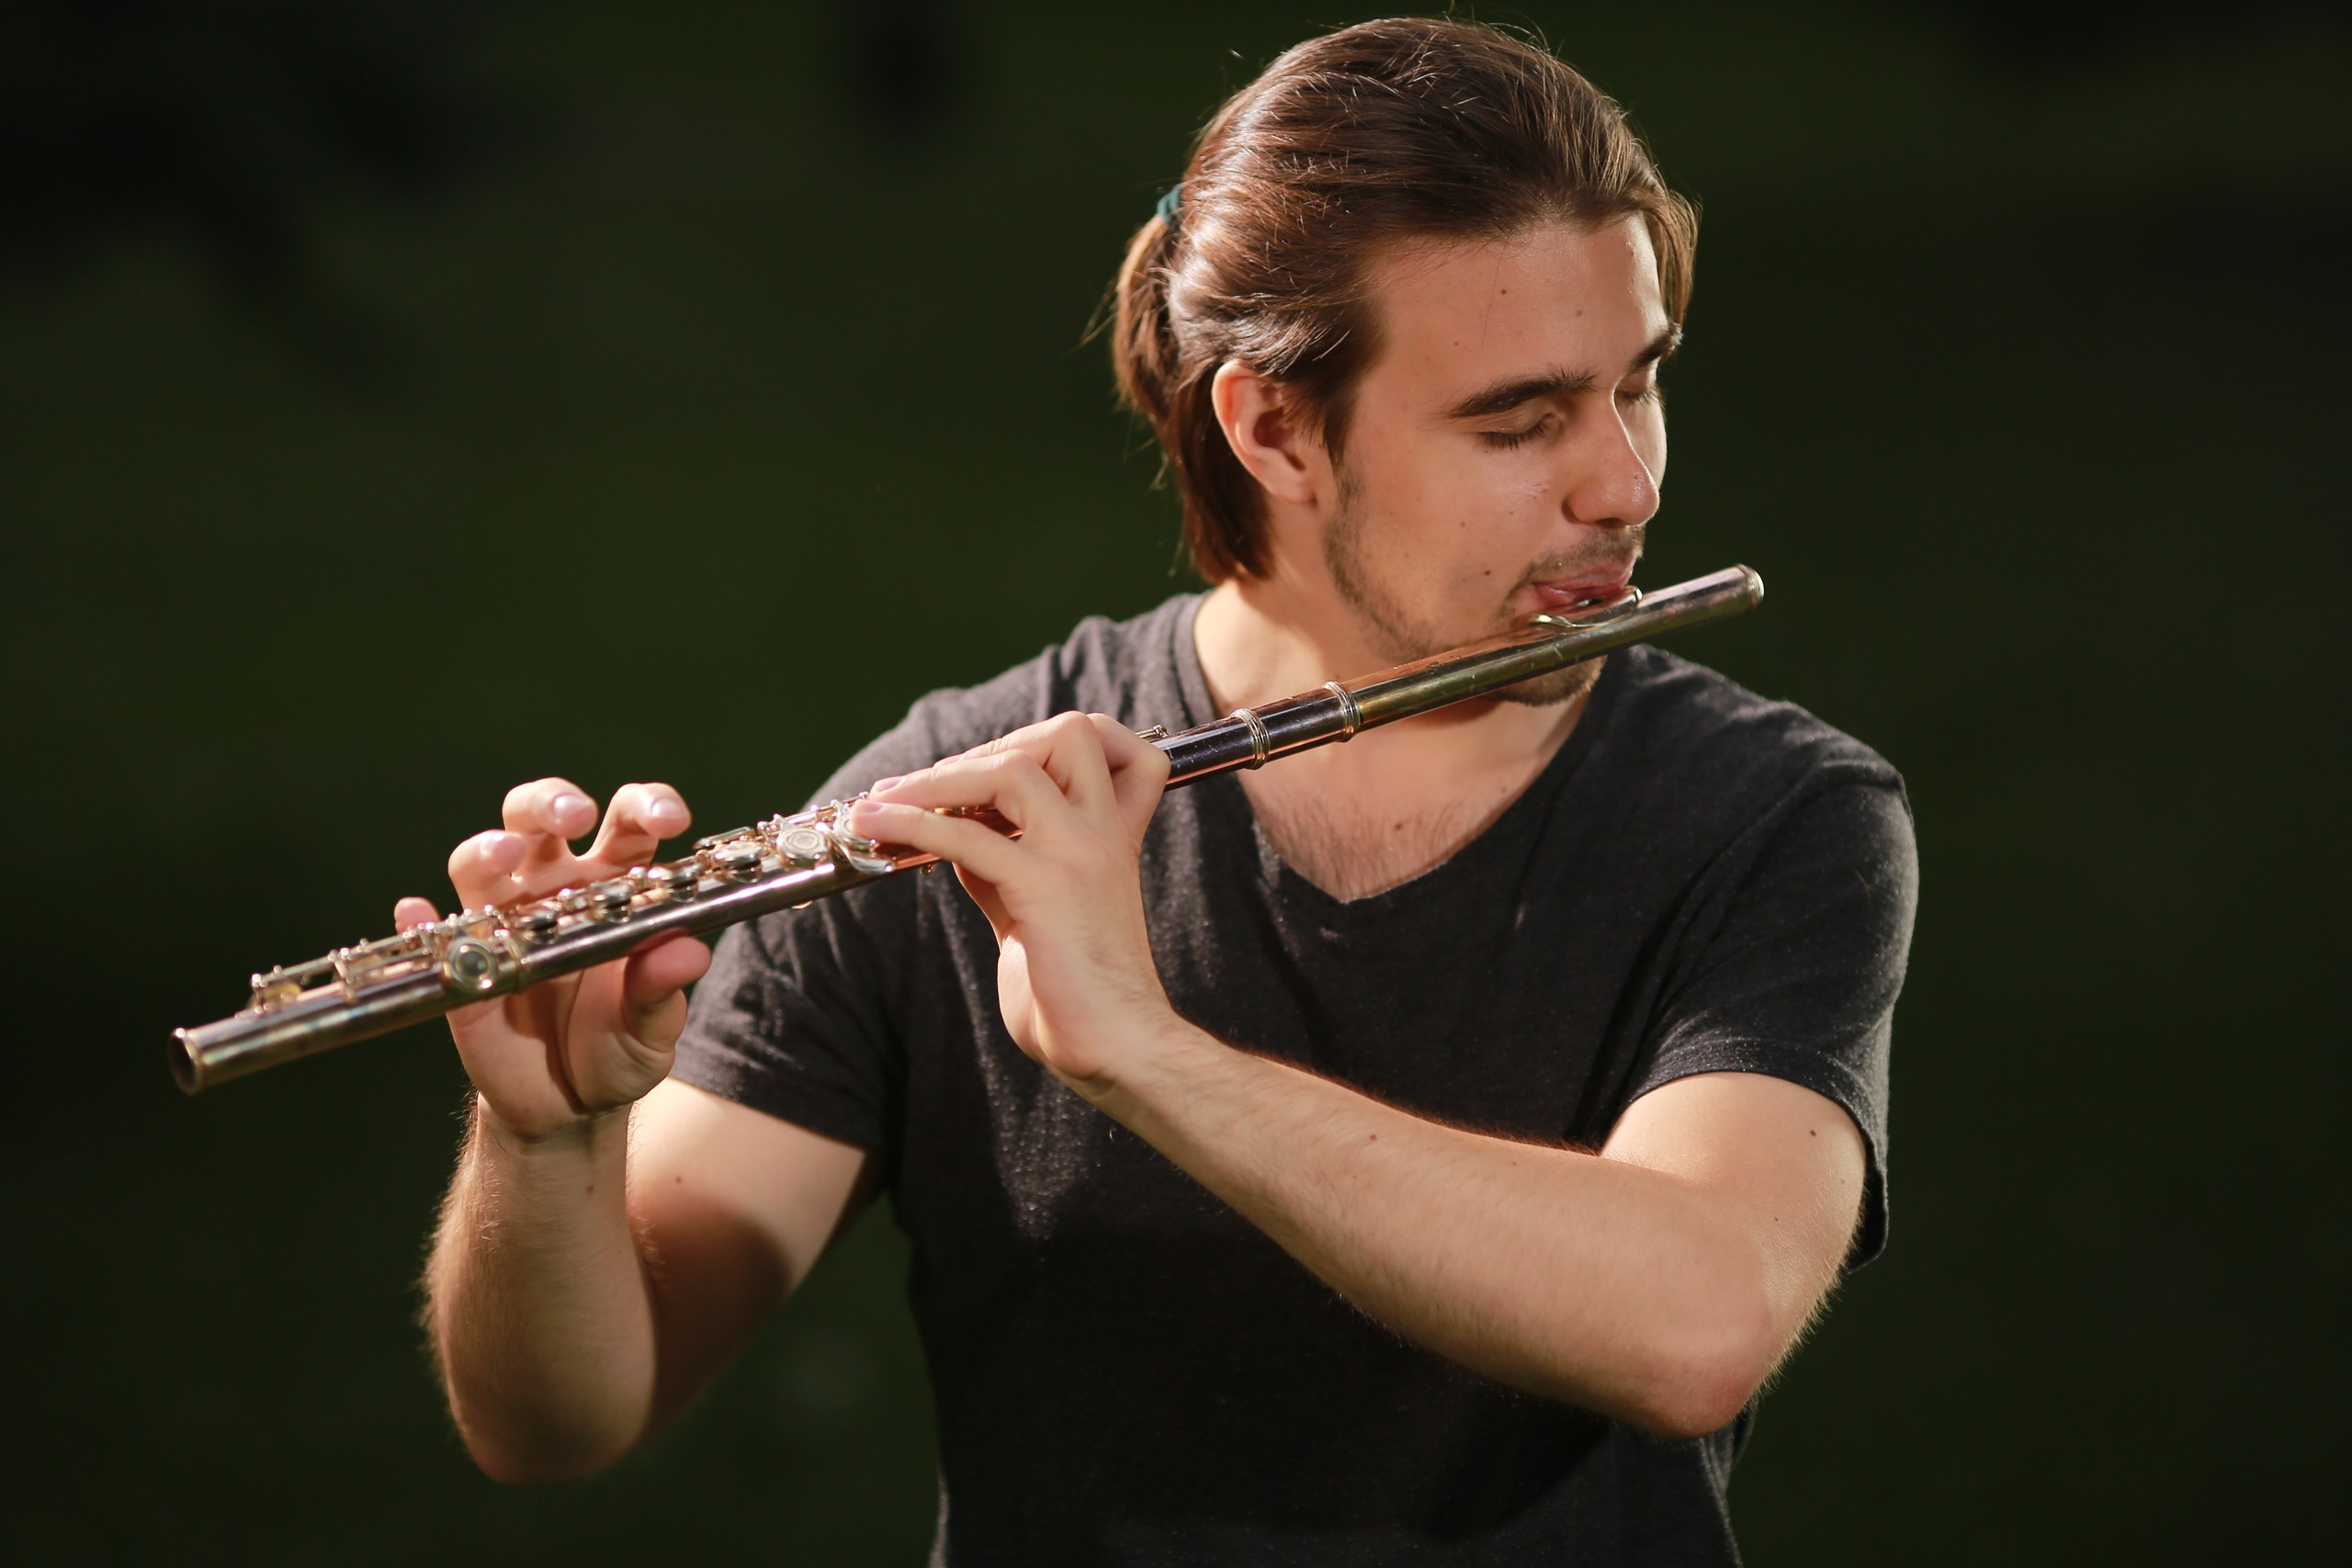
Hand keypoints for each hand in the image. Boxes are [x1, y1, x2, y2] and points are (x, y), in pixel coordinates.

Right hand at [396, 778, 711, 1142]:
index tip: (667, 819)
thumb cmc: (618, 1048)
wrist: (570, 1105)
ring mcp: (501, 921)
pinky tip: (418, 912)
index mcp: (615, 888)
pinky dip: (420, 919)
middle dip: (554, 802)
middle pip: (542, 818)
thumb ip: (662, 990)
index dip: (646, 807)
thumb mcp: (652, 1027)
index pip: (629, 824)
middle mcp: (554, 889)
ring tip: (506, 854)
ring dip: (489, 848)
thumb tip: (687, 953)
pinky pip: (432, 933)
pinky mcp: (461, 963)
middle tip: (574, 815)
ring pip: (482, 860)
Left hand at [842, 713, 1174, 1089]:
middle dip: (990, 745)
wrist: (1116, 1048)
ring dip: (939, 777)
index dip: (1048, 739)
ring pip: (1012, 769)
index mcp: (1113, 837)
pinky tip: (875, 826)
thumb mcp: (1036, 914)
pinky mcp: (1045, 889)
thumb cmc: (1077, 995)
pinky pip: (969, 837)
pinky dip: (912, 823)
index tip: (984, 768)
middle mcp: (1102, 834)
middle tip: (929, 784)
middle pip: (1069, 732)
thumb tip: (955, 839)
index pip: (1111, 745)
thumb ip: (1005, 870)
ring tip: (884, 800)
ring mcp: (1077, 856)